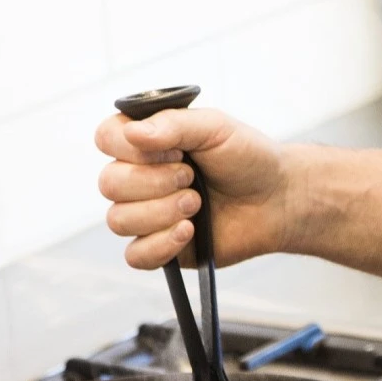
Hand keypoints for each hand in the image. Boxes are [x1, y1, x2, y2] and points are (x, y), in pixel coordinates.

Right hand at [95, 108, 289, 269]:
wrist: (276, 200)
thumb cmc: (247, 159)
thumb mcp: (215, 127)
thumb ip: (173, 124)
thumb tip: (132, 133)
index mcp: (145, 142)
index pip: (106, 138)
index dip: (132, 148)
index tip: (175, 150)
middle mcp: (138, 178)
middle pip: (109, 184)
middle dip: (154, 182)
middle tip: (191, 179)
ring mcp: (146, 216)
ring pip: (118, 220)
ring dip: (160, 212)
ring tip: (197, 205)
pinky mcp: (160, 248)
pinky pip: (136, 256)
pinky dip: (161, 245)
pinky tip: (189, 232)